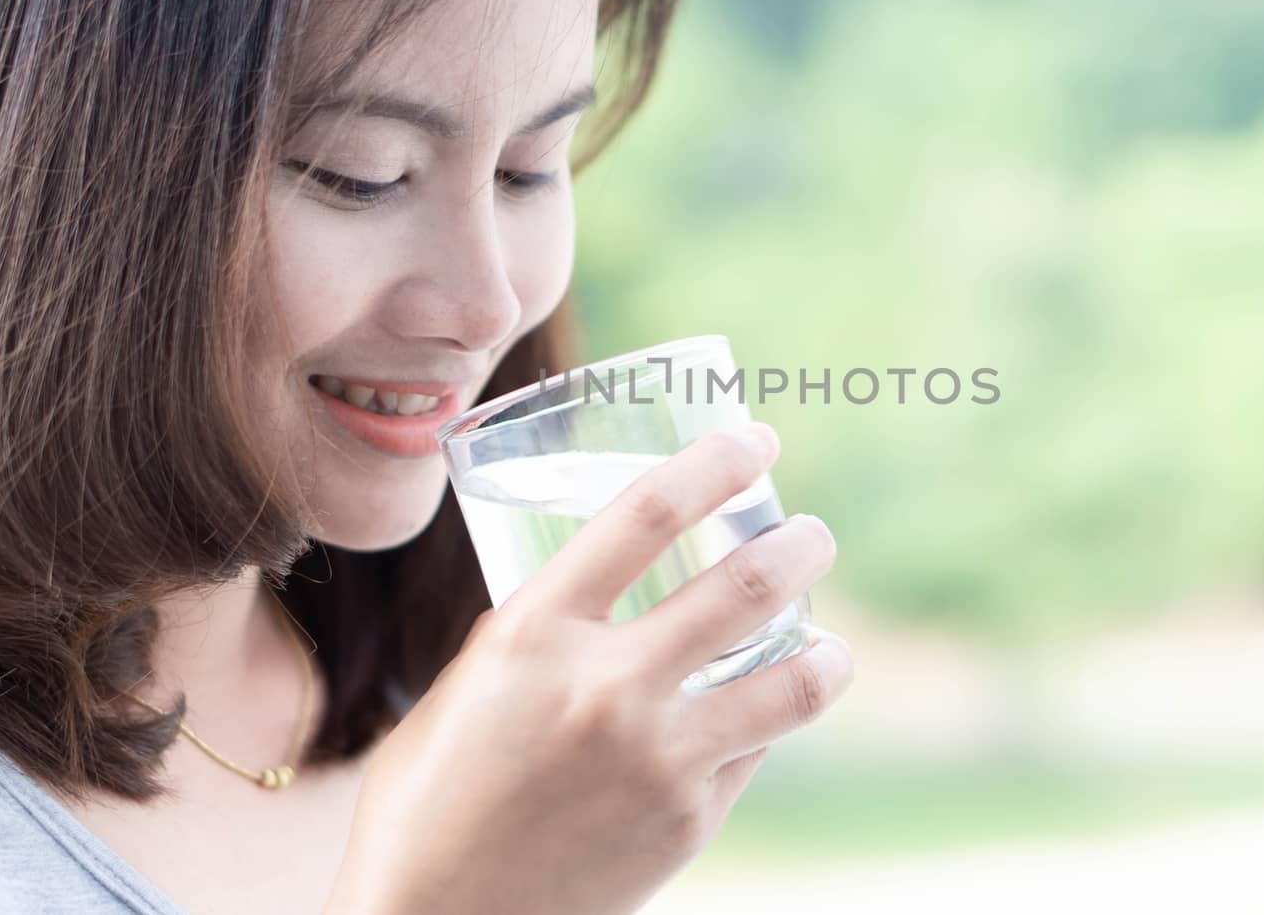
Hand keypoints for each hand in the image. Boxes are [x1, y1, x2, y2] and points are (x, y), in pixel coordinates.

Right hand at [323, 423, 852, 914]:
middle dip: (801, 545)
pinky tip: (760, 721)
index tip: (757, 440)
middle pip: (744, 587)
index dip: (715, 461)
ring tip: (831, 643)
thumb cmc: (432, 798)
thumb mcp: (471, 686)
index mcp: (534, 634)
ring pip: (792, 683)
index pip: (645, 513)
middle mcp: (606, 687)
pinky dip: (764, 727)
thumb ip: (542, 635)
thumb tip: (605, 595)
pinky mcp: (686, 822)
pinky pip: (752, 753)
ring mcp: (656, 759)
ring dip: (828, 651)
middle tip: (812, 535)